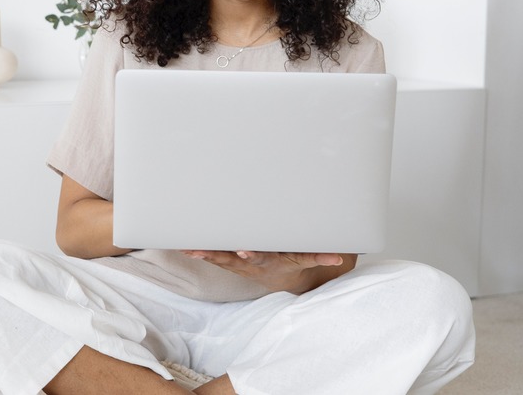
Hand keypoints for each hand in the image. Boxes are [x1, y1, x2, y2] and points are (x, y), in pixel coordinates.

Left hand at [180, 250, 351, 294]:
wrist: (282, 277)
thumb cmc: (293, 262)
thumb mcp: (307, 259)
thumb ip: (320, 256)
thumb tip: (339, 256)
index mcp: (269, 261)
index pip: (260, 258)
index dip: (252, 255)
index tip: (243, 251)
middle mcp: (250, 263)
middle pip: (231, 259)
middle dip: (216, 255)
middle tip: (200, 251)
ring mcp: (238, 263)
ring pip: (218, 258)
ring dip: (202, 253)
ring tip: (187, 248)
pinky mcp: (230, 260)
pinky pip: (213, 255)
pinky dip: (200, 251)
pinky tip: (184, 245)